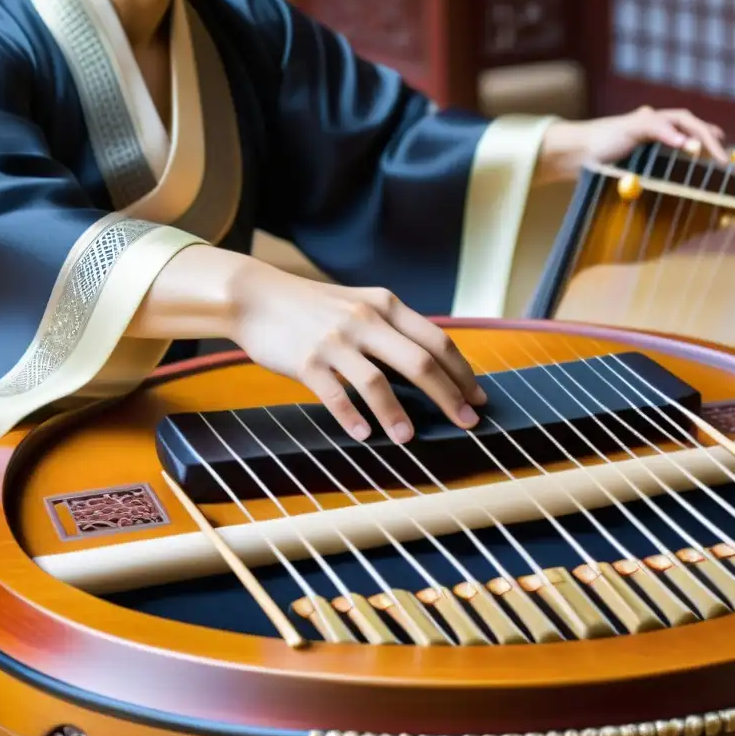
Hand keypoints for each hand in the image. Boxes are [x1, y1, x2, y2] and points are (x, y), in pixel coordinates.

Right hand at [229, 261, 486, 443]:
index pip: (436, 340)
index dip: (462, 372)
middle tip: (467, 423)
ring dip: (397, 414)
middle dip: (449, 396)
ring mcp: (335, 341)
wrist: (256, 297)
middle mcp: (365, 321)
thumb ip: (392, 329)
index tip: (478, 397)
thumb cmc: (313, 307)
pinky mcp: (306, 360)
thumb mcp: (359, 305)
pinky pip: (334, 395)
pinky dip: (351, 417)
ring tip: (409, 438)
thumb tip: (430, 367)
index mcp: (385, 306)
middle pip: (419, 362)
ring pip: (377, 382)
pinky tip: (363, 435)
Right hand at [537, 106, 727, 184]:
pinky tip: (683, 143)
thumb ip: (650, 172)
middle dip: (709, 139)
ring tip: (709, 150)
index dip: (707, 135)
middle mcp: (653, 121)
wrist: (575, 153)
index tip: (723, 149)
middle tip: (724, 161)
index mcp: (656, 130)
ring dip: (697, 135)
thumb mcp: (632, 168)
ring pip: (679, 119)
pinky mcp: (631, 126)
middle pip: (690, 122)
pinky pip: (655, 126)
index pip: (689, 128)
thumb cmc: (600, 164)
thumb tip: (664, 190)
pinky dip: (670, 134)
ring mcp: (643, 121)